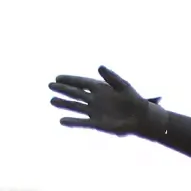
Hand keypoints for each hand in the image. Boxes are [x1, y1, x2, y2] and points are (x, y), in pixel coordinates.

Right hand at [49, 65, 165, 137]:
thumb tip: (99, 67)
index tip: (57, 78)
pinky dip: (72, 121)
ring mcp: (95, 111)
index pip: (81, 82)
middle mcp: (94, 99)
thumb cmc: (133, 99)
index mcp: (100, 88)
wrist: (140, 117)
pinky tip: (62, 120)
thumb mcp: (123, 85)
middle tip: (50, 86)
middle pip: (75, 93)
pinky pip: (82, 122)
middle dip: (63, 90)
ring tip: (52, 101)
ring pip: (76, 106)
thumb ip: (111, 77)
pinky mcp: (97, 123)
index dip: (70, 80)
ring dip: (64, 104)